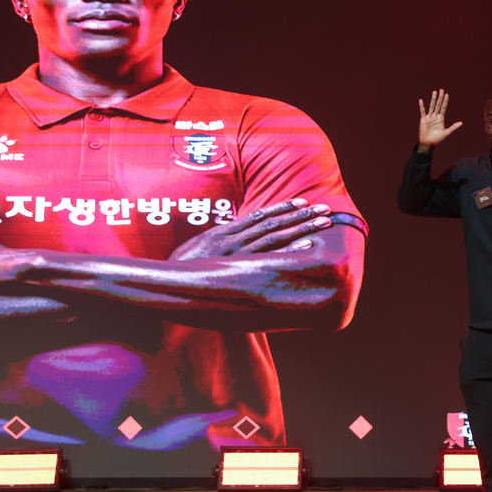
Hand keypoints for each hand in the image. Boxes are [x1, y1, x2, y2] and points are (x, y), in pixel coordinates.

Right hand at [169, 199, 333, 260]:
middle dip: (301, 215)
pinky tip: (308, 245)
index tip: (302, 201)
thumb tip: (236, 237)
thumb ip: (219, 244)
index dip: (282, 208)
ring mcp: (235, 256)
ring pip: (274, 237)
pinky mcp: (236, 271)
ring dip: (301, 227)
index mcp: (222, 233)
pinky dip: (289, 251)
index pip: (258, 216)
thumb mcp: (198, 253)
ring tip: (324, 221)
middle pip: (272, 223)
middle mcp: (230, 240)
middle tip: (325, 208)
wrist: (166, 290)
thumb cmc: (182, 273)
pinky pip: (267, 259)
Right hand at [417, 90, 462, 150]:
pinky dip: (422, 106)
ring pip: (431, 106)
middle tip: (441, 90)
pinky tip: (421, 100)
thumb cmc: (437, 139)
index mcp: (441, 118)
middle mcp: (435, 116)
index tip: (447, 95)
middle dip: (440, 97)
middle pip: (438, 105)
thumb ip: (453, 127)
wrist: (428, 143)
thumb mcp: (446, 132)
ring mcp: (429, 117)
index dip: (445, 101)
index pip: (443, 108)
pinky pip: (422, 111)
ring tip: (434, 92)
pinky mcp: (423, 119)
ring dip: (433, 99)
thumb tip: (461, 123)